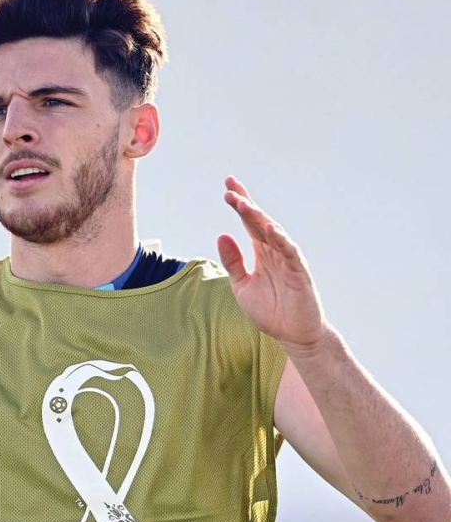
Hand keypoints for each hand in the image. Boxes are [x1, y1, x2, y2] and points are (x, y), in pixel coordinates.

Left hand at [216, 176, 327, 350]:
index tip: (228, 186)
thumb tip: (222, 235)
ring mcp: (288, 260)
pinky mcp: (299, 273)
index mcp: (261, 252)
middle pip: (259, 221)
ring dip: (258, 218)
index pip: (249, 223)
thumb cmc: (270, 311)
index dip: (240, 204)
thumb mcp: (242, 285)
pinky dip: (281, 239)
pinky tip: (269, 228)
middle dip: (245, 204)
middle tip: (230, 188)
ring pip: (273, 233)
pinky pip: (290, 252)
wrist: (292, 335)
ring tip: (243, 204)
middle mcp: (275, 251)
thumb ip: (233, 261)